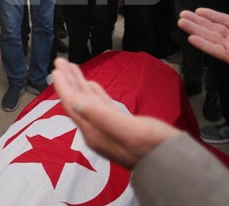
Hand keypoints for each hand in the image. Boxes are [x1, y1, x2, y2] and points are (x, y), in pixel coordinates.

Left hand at [52, 58, 179, 169]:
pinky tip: (92, 86)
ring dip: (79, 84)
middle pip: (77, 101)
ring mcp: (107, 129)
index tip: (57, 68)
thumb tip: (75, 101)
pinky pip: (100, 106)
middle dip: (68, 81)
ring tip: (72, 69)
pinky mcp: (119, 127)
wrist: (171, 165)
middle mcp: (97, 130)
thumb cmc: (153, 147)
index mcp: (95, 131)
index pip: (73, 104)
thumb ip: (100, 115)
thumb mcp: (127, 129)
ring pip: (87, 102)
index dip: (64, 85)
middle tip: (61, 62)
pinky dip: (94, 94)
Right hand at [178, 0, 228, 76]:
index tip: (198, 10)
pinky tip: (191, 38)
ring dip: (195, 30)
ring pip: (210, 37)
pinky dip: (203, 44)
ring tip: (181, 22)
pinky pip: (215, 50)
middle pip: (212, 28)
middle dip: (197, 22)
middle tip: (182, 15)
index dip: (211, 15)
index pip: (224, 20)